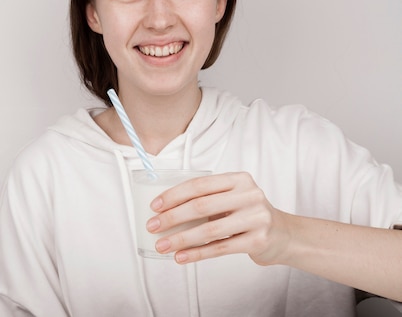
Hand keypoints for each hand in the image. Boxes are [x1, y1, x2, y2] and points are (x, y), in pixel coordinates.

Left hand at [146, 172, 291, 264]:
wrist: (284, 235)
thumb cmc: (248, 214)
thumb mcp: (233, 198)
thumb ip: (208, 198)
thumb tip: (165, 210)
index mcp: (239, 179)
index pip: (200, 185)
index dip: (174, 195)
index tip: (155, 206)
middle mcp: (249, 195)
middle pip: (202, 206)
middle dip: (172, 217)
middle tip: (153, 226)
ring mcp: (256, 218)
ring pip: (209, 230)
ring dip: (181, 239)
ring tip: (162, 245)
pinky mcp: (258, 241)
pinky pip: (220, 248)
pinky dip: (197, 253)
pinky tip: (181, 257)